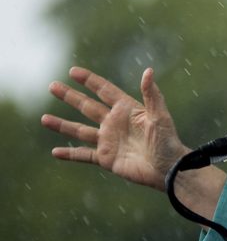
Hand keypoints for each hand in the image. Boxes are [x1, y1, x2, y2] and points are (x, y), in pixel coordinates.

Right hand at [41, 67, 188, 190]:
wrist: (168, 169)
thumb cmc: (168, 141)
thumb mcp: (160, 116)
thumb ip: (152, 94)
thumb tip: (148, 71)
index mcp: (127, 110)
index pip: (105, 91)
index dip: (90, 81)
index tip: (73, 71)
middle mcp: (115, 123)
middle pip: (87, 107)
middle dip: (70, 97)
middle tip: (52, 86)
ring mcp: (109, 141)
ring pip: (80, 130)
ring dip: (62, 125)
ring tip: (44, 118)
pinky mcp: (107, 158)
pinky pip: (84, 155)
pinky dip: (70, 154)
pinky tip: (55, 152)